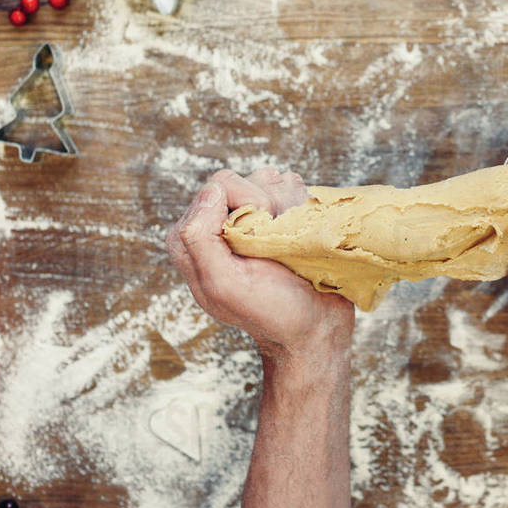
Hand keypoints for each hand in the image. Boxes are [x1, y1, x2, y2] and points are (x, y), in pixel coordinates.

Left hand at [167, 168, 354, 366]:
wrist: (315, 328)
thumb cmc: (270, 311)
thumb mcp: (223, 285)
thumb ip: (200, 238)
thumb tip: (212, 189)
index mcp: (191, 237)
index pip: (217, 187)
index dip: (245, 205)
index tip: (259, 241)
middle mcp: (217, 222)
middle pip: (245, 179)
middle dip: (271, 205)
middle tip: (277, 246)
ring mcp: (250, 217)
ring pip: (272, 180)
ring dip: (291, 208)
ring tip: (293, 244)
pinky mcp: (279, 216)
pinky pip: (295, 188)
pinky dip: (305, 208)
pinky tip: (303, 236)